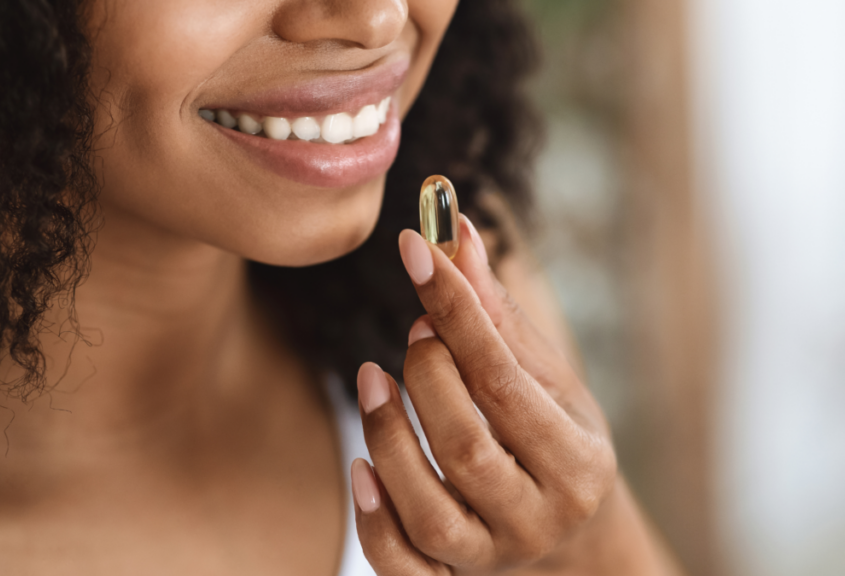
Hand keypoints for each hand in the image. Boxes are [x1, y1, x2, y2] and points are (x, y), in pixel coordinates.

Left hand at [351, 216, 617, 573]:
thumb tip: (455, 231)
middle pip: (465, 444)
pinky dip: (373, 520)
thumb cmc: (553, 440)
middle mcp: (539, 517)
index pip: (503, 378)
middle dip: (425, 375)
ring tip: (372, 377)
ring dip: (387, 434)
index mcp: (576, 460)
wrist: (572, 538)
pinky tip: (359, 468)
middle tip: (413, 332)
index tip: (414, 248)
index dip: (455, 309)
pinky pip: (403, 566)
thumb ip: (496, 314)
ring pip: (428, 509)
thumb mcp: (544, 379)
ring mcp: (494, 556)